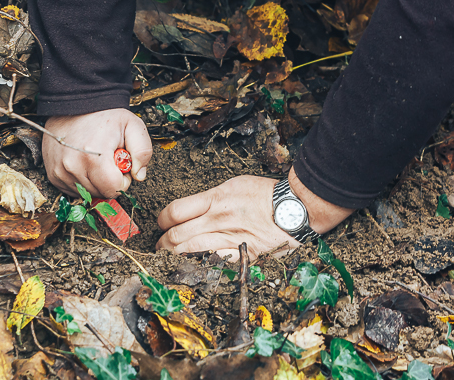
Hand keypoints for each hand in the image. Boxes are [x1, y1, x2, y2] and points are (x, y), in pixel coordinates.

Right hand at [43, 108, 152, 198]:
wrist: (75, 103)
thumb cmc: (105, 115)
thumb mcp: (133, 126)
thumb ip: (143, 151)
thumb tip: (139, 175)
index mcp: (94, 157)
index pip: (114, 190)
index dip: (123, 179)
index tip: (120, 163)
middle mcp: (73, 167)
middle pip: (100, 193)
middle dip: (108, 180)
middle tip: (108, 159)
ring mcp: (59, 171)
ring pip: (86, 193)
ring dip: (94, 181)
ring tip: (94, 159)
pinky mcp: (52, 174)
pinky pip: (72, 190)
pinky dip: (81, 181)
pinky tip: (83, 163)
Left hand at [156, 168, 353, 258]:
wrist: (294, 208)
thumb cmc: (265, 194)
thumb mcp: (233, 185)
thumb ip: (211, 198)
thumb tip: (192, 208)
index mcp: (215, 199)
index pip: (175, 211)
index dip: (162, 220)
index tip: (161, 223)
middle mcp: (218, 220)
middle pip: (178, 235)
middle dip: (163, 243)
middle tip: (160, 246)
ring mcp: (229, 239)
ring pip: (190, 251)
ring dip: (174, 257)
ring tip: (169, 258)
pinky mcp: (242, 255)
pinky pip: (214, 263)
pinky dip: (199, 266)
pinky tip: (192, 267)